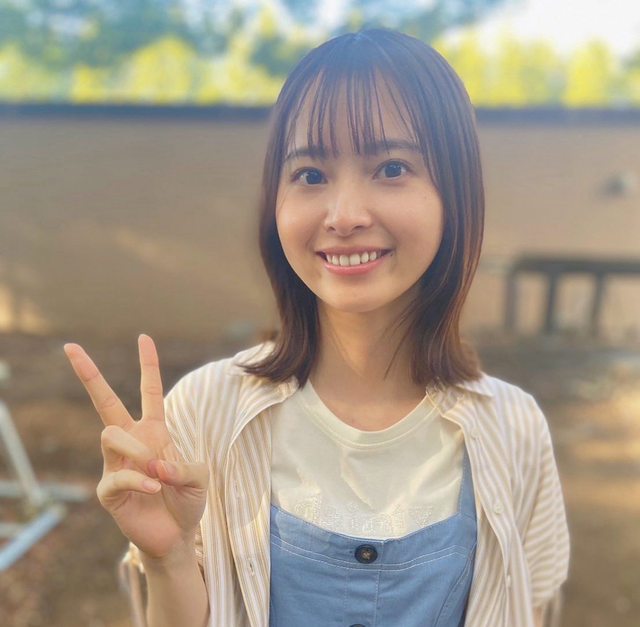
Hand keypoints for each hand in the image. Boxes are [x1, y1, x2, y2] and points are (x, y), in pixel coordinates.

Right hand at [64, 334, 207, 559]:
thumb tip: (154, 464)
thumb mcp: (199, 477)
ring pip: (110, 433)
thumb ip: (184, 466)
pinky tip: (153, 486)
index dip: (148, 364)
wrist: (177, 534)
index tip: (144, 337)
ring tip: (155, 470)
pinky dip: (137, 478)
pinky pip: (117, 474)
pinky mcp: (109, 489)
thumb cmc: (187, 500)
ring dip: (136, 449)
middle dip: (89, 374)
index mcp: (154, 430)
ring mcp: (116, 463)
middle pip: (105, 402)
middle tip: (69, 347)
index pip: (149, 391)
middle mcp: (132, 441)